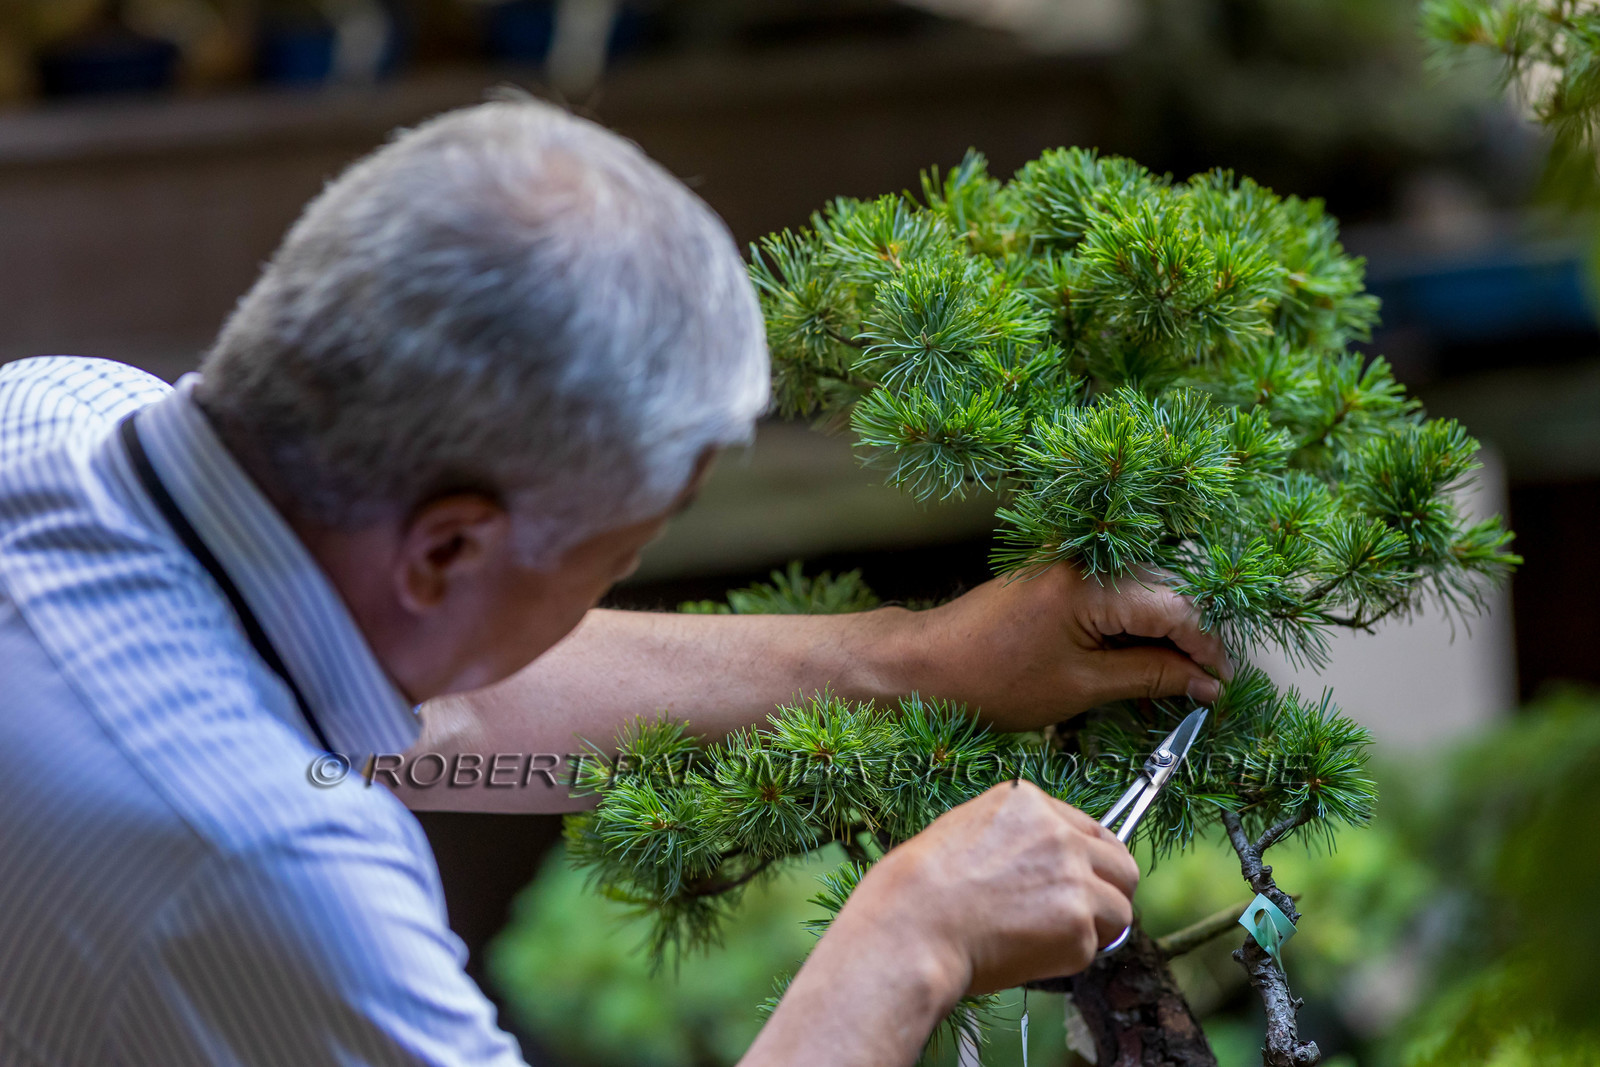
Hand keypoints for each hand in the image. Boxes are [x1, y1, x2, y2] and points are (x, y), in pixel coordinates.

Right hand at [742, 781, 1137, 1066]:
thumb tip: (1042, 863)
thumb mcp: (965, 831)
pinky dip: (1068, 958)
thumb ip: (1015, 837)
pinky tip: (1027, 953)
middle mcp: (1060, 834)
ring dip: (1094, 929)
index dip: (1087, 861)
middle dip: (1108, 892)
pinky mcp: (1078, 926)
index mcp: (1029, 801)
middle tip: (1083, 916)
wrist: (910, 927)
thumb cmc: (920, 888)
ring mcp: (1074, 879)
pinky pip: (1093, 948)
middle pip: (1122, 865)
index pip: (1090, 828)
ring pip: (1120, 910)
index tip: (1081, 880)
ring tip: (1049, 940)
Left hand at [888, 562, 1231, 730]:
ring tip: (1171, 679)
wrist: (926, 667)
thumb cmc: (991, 680)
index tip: (1221, 682)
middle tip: (1202, 685)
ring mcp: (1067, 562)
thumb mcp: (1082, 686)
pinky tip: (1135, 661)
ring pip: (1139, 593)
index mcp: (1090, 582)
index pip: (1175, 607)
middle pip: (1162, 593)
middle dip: (1187, 640)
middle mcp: (1082, 559)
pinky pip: (1111, 595)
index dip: (1205, 647)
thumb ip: (1150, 676)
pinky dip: (1129, 627)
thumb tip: (1202, 682)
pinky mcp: (1056, 575)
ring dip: (1160, 634)